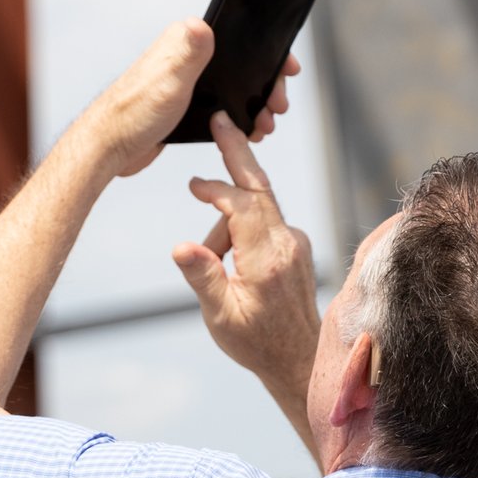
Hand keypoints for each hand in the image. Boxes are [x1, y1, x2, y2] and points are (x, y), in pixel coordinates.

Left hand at [75, 20, 298, 179]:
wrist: (110, 146)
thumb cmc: (135, 112)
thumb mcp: (169, 81)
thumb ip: (188, 52)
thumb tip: (204, 23)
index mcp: (185, 40)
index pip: (238, 33)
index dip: (269, 48)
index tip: (288, 67)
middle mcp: (187, 53)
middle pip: (241, 60)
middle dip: (266, 82)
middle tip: (278, 105)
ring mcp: (186, 77)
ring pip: (233, 83)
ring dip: (255, 102)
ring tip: (266, 124)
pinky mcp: (184, 100)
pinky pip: (220, 101)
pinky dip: (238, 114)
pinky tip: (248, 130)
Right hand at [173, 115, 319, 410]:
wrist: (297, 357)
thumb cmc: (254, 341)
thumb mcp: (220, 315)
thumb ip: (201, 276)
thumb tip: (180, 246)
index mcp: (266, 261)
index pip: (242, 206)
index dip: (216, 189)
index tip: (193, 185)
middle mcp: (287, 245)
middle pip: (260, 186)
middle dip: (237, 152)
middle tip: (221, 120)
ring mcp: (296, 242)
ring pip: (257, 208)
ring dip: (229, 221)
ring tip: (218, 270)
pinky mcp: (296, 244)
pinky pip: (264, 222)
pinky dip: (243, 229)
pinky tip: (233, 263)